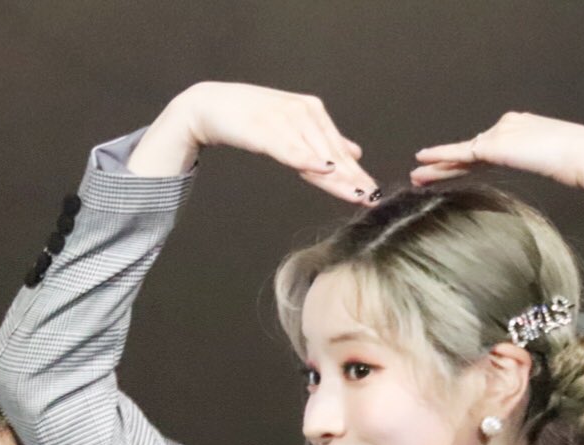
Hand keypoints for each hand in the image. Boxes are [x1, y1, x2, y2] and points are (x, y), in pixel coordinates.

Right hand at [128, 82, 378, 204]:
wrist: (210, 106)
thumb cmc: (251, 118)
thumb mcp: (292, 127)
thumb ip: (322, 140)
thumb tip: (354, 152)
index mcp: (313, 112)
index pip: (339, 149)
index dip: (356, 173)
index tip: (374, 194)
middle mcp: (304, 112)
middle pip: (332, 154)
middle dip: (353, 179)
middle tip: (371, 200)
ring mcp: (285, 119)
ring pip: (316, 154)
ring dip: (336, 177)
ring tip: (355, 194)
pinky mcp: (264, 128)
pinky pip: (289, 148)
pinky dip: (306, 160)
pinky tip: (322, 171)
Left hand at [412, 112, 583, 213]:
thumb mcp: (562, 165)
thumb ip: (549, 167)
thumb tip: (561, 179)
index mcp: (524, 129)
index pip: (490, 149)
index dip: (470, 163)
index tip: (455, 173)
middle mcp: (508, 126)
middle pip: (471, 151)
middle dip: (447, 164)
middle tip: (425, 173)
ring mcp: (500, 133)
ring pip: (461, 154)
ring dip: (437, 166)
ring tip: (417, 176)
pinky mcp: (494, 146)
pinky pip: (459, 154)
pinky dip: (439, 158)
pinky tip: (422, 161)